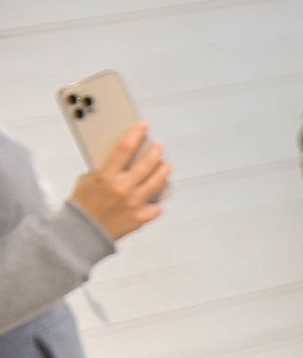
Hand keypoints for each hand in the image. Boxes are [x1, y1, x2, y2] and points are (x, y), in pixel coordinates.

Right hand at [67, 124, 167, 239]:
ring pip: (157, 182)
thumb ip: (104, 169)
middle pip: (147, 164)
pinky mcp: (141, 218)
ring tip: (165, 166)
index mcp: (107, 176)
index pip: (125, 148)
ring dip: (163, 171)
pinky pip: (156, 207)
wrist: (82, 232)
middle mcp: (123, 188)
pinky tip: (155, 197)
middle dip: (155, 152)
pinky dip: (156, 202)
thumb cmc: (82, 205)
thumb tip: (120, 160)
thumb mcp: (87, 180)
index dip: (136, 134)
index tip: (142, 126)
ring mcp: (134, 203)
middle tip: (158, 146)